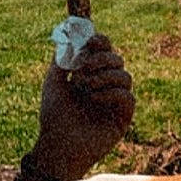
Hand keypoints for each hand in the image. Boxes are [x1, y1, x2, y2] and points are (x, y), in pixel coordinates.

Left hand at [34, 34, 134, 180]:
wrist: (57, 145)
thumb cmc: (54, 116)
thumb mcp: (53, 82)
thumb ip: (61, 59)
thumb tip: (68, 35)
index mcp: (91, 74)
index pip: (104, 50)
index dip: (100, 41)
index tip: (90, 41)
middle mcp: (106, 85)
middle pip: (117, 59)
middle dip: (100, 59)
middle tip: (83, 69)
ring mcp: (116, 101)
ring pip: (125, 76)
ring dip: (104, 76)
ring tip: (85, 87)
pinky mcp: (123, 117)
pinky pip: (127, 96)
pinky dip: (111, 93)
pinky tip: (94, 99)